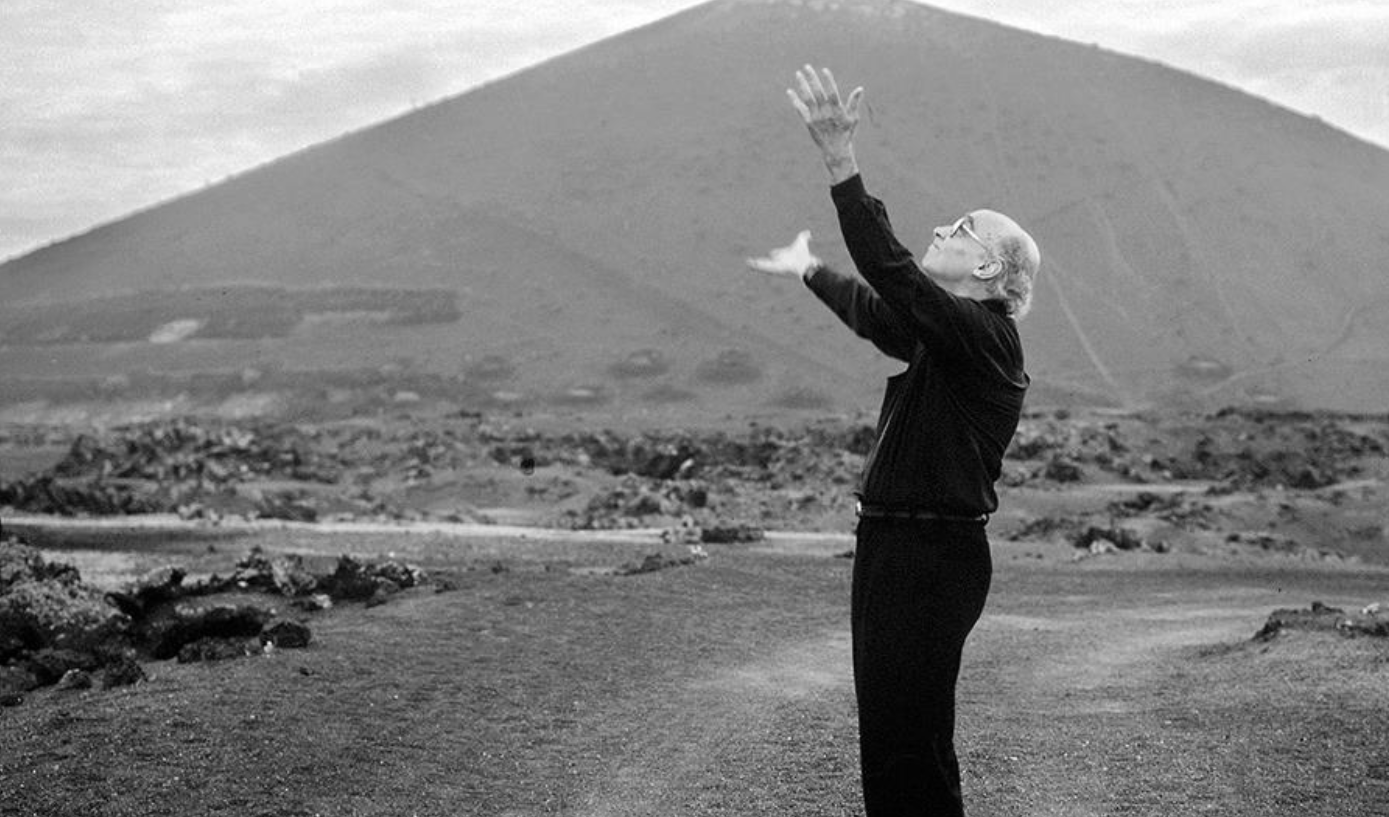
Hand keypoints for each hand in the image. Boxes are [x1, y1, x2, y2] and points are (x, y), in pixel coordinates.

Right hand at [746, 230, 819, 280]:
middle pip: (768, 260)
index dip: (775, 253)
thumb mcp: (801, 241)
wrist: (803, 264)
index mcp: (783, 255)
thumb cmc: (803, 255)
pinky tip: (748, 262)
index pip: (776, 253)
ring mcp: (774, 266)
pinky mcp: (772, 268)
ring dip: (755, 263)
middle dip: (761, 261)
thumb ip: (804, 236)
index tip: (771, 254)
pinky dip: (754, 265)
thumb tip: (808, 232)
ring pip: (763, 264)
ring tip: (748, 262)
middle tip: (753, 261)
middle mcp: (778, 261)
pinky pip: (761, 266)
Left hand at [787, 65, 863, 181]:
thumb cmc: (846, 133)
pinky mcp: (808, 123)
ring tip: (798, 74)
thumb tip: (860, 89)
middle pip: (817, 93)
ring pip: (807, 99)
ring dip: (802, 86)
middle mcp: (825, 113)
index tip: (824, 70)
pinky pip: (800, 110)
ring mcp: (816, 118)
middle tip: (807, 66)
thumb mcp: (853, 119)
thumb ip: (854, 103)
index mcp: (837, 111)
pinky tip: (789, 91)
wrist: (835, 151)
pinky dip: (794, 100)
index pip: (832, 93)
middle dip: (812, 79)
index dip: (828, 81)